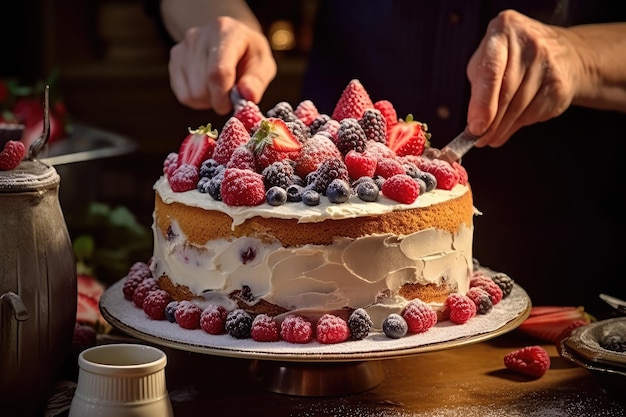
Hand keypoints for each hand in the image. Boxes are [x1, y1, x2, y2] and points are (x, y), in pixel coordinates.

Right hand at [168, 16, 276, 113]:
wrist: (231, 40)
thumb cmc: (249, 54)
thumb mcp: (263, 64)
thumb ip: (257, 81)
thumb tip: (248, 96)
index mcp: (224, 31)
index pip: (217, 72)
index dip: (224, 96)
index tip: (232, 105)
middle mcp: (198, 36)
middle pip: (202, 87)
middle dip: (218, 99)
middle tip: (231, 93)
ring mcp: (182, 48)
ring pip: (191, 94)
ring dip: (208, 100)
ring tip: (220, 88)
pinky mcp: (174, 61)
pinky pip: (183, 95)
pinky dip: (198, 100)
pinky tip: (208, 88)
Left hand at [465, 10, 579, 146]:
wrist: (564, 54)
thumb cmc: (514, 59)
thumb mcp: (489, 60)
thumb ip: (479, 85)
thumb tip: (475, 124)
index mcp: (504, 30)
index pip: (491, 70)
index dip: (482, 102)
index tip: (475, 127)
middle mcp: (529, 43)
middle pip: (505, 92)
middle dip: (490, 121)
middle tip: (478, 138)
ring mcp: (548, 63)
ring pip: (519, 108)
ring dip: (501, 129)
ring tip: (490, 138)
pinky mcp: (560, 85)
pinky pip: (533, 114)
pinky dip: (517, 126)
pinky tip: (510, 127)